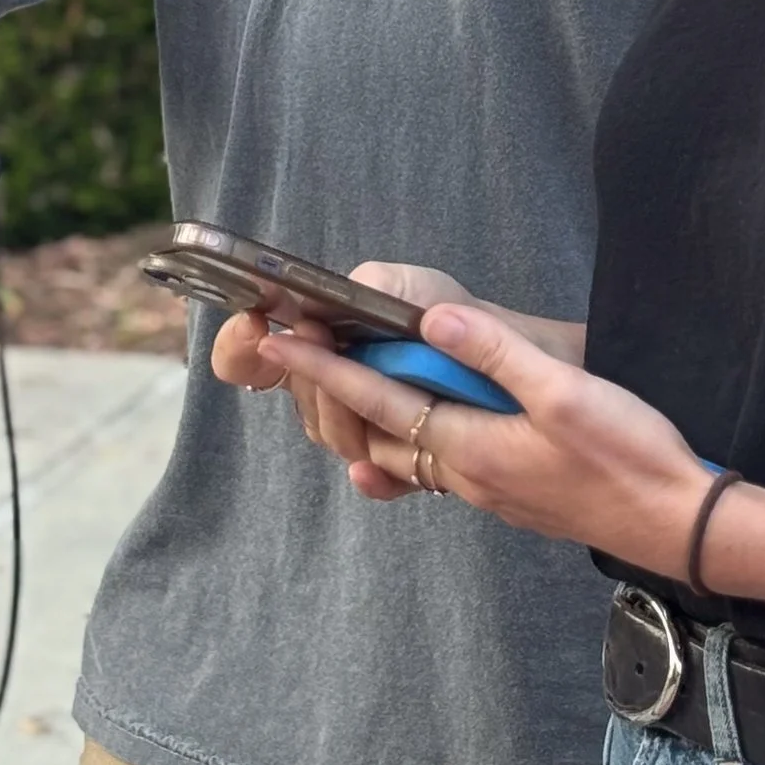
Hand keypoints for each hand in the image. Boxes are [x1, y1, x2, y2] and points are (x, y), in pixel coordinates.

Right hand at [213, 262, 473, 484]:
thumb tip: (312, 317)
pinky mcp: (409, 459)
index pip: (251, 354)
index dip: (238, 348)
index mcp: (328, 340)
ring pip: (333, 437)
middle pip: (297, 401)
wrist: (526, 357)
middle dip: (308, 380)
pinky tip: (370, 473)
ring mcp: (371, 424)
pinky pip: (381, 477)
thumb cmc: (458, 314)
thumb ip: (362, 287)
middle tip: (325, 351)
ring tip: (359, 398)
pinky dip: (374, 478)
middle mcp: (339, 384)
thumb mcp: (406, 285)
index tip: (256, 331)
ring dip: (339, 421)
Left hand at [258, 300, 709, 572]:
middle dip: (334, 398)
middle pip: (380, 434)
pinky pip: (439, 467)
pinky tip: (420, 426)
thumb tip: (432, 320)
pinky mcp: (513, 495)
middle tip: (299, 358)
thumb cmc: (629, 457)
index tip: (280, 345)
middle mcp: (467, 475)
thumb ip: (498, 353)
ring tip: (345, 383)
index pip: (379, 401)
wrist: (680, 524)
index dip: (327, 370)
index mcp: (471, 446)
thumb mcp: (566, 392)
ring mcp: (489, 491)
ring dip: (371, 419)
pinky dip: (412, 440)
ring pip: (407, 453)